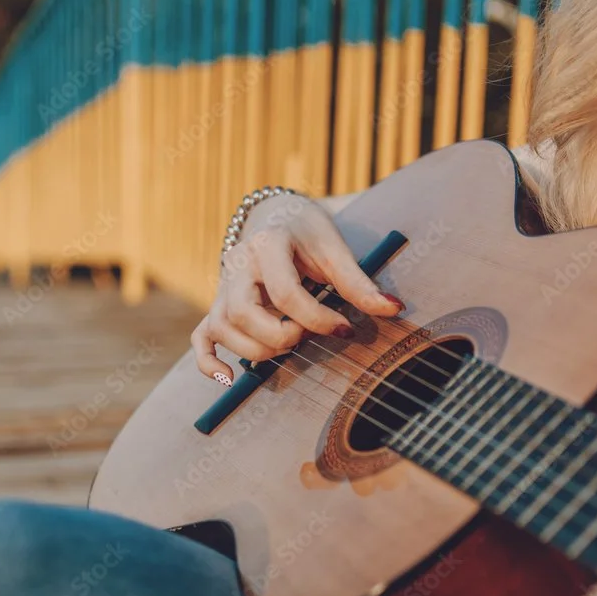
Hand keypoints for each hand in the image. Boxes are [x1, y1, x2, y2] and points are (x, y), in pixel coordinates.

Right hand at [191, 194, 403, 383]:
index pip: (285, 292)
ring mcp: (223, 288)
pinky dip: (209, 361)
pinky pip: (202, 338)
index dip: (317, 318)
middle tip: (305, 335)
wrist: (278, 218)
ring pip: (221, 327)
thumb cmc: (309, 235)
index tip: (344, 328)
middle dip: (279, 336)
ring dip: (255, 350)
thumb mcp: (336, 250)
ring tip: (287, 345)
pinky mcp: (218, 307)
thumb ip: (360, 284)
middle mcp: (238, 265)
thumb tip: (394, 310)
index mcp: (268, 245)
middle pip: (242, 312)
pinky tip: (229, 378)